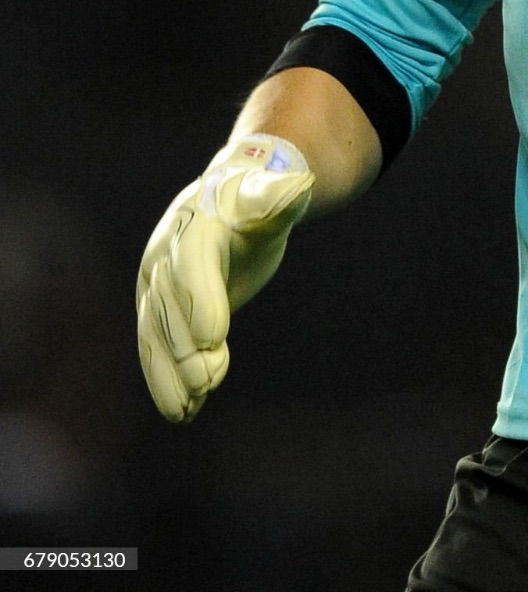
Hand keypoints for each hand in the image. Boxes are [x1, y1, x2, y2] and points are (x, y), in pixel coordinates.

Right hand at [136, 134, 313, 422]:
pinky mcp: (159, 312)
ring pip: (155, 335)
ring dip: (168, 375)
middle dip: (184, 348)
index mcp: (193, 223)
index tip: (214, 338)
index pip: (193, 265)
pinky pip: (157, 348)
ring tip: (187, 410)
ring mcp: (156, 285)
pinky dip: (166, 381)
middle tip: (207, 382)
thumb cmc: (255, 198)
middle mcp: (165, 255)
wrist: (228, 202)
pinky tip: (182, 413)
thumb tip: (301, 185)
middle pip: (170, 307)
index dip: (201, 300)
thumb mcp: (270, 194)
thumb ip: (280, 197)